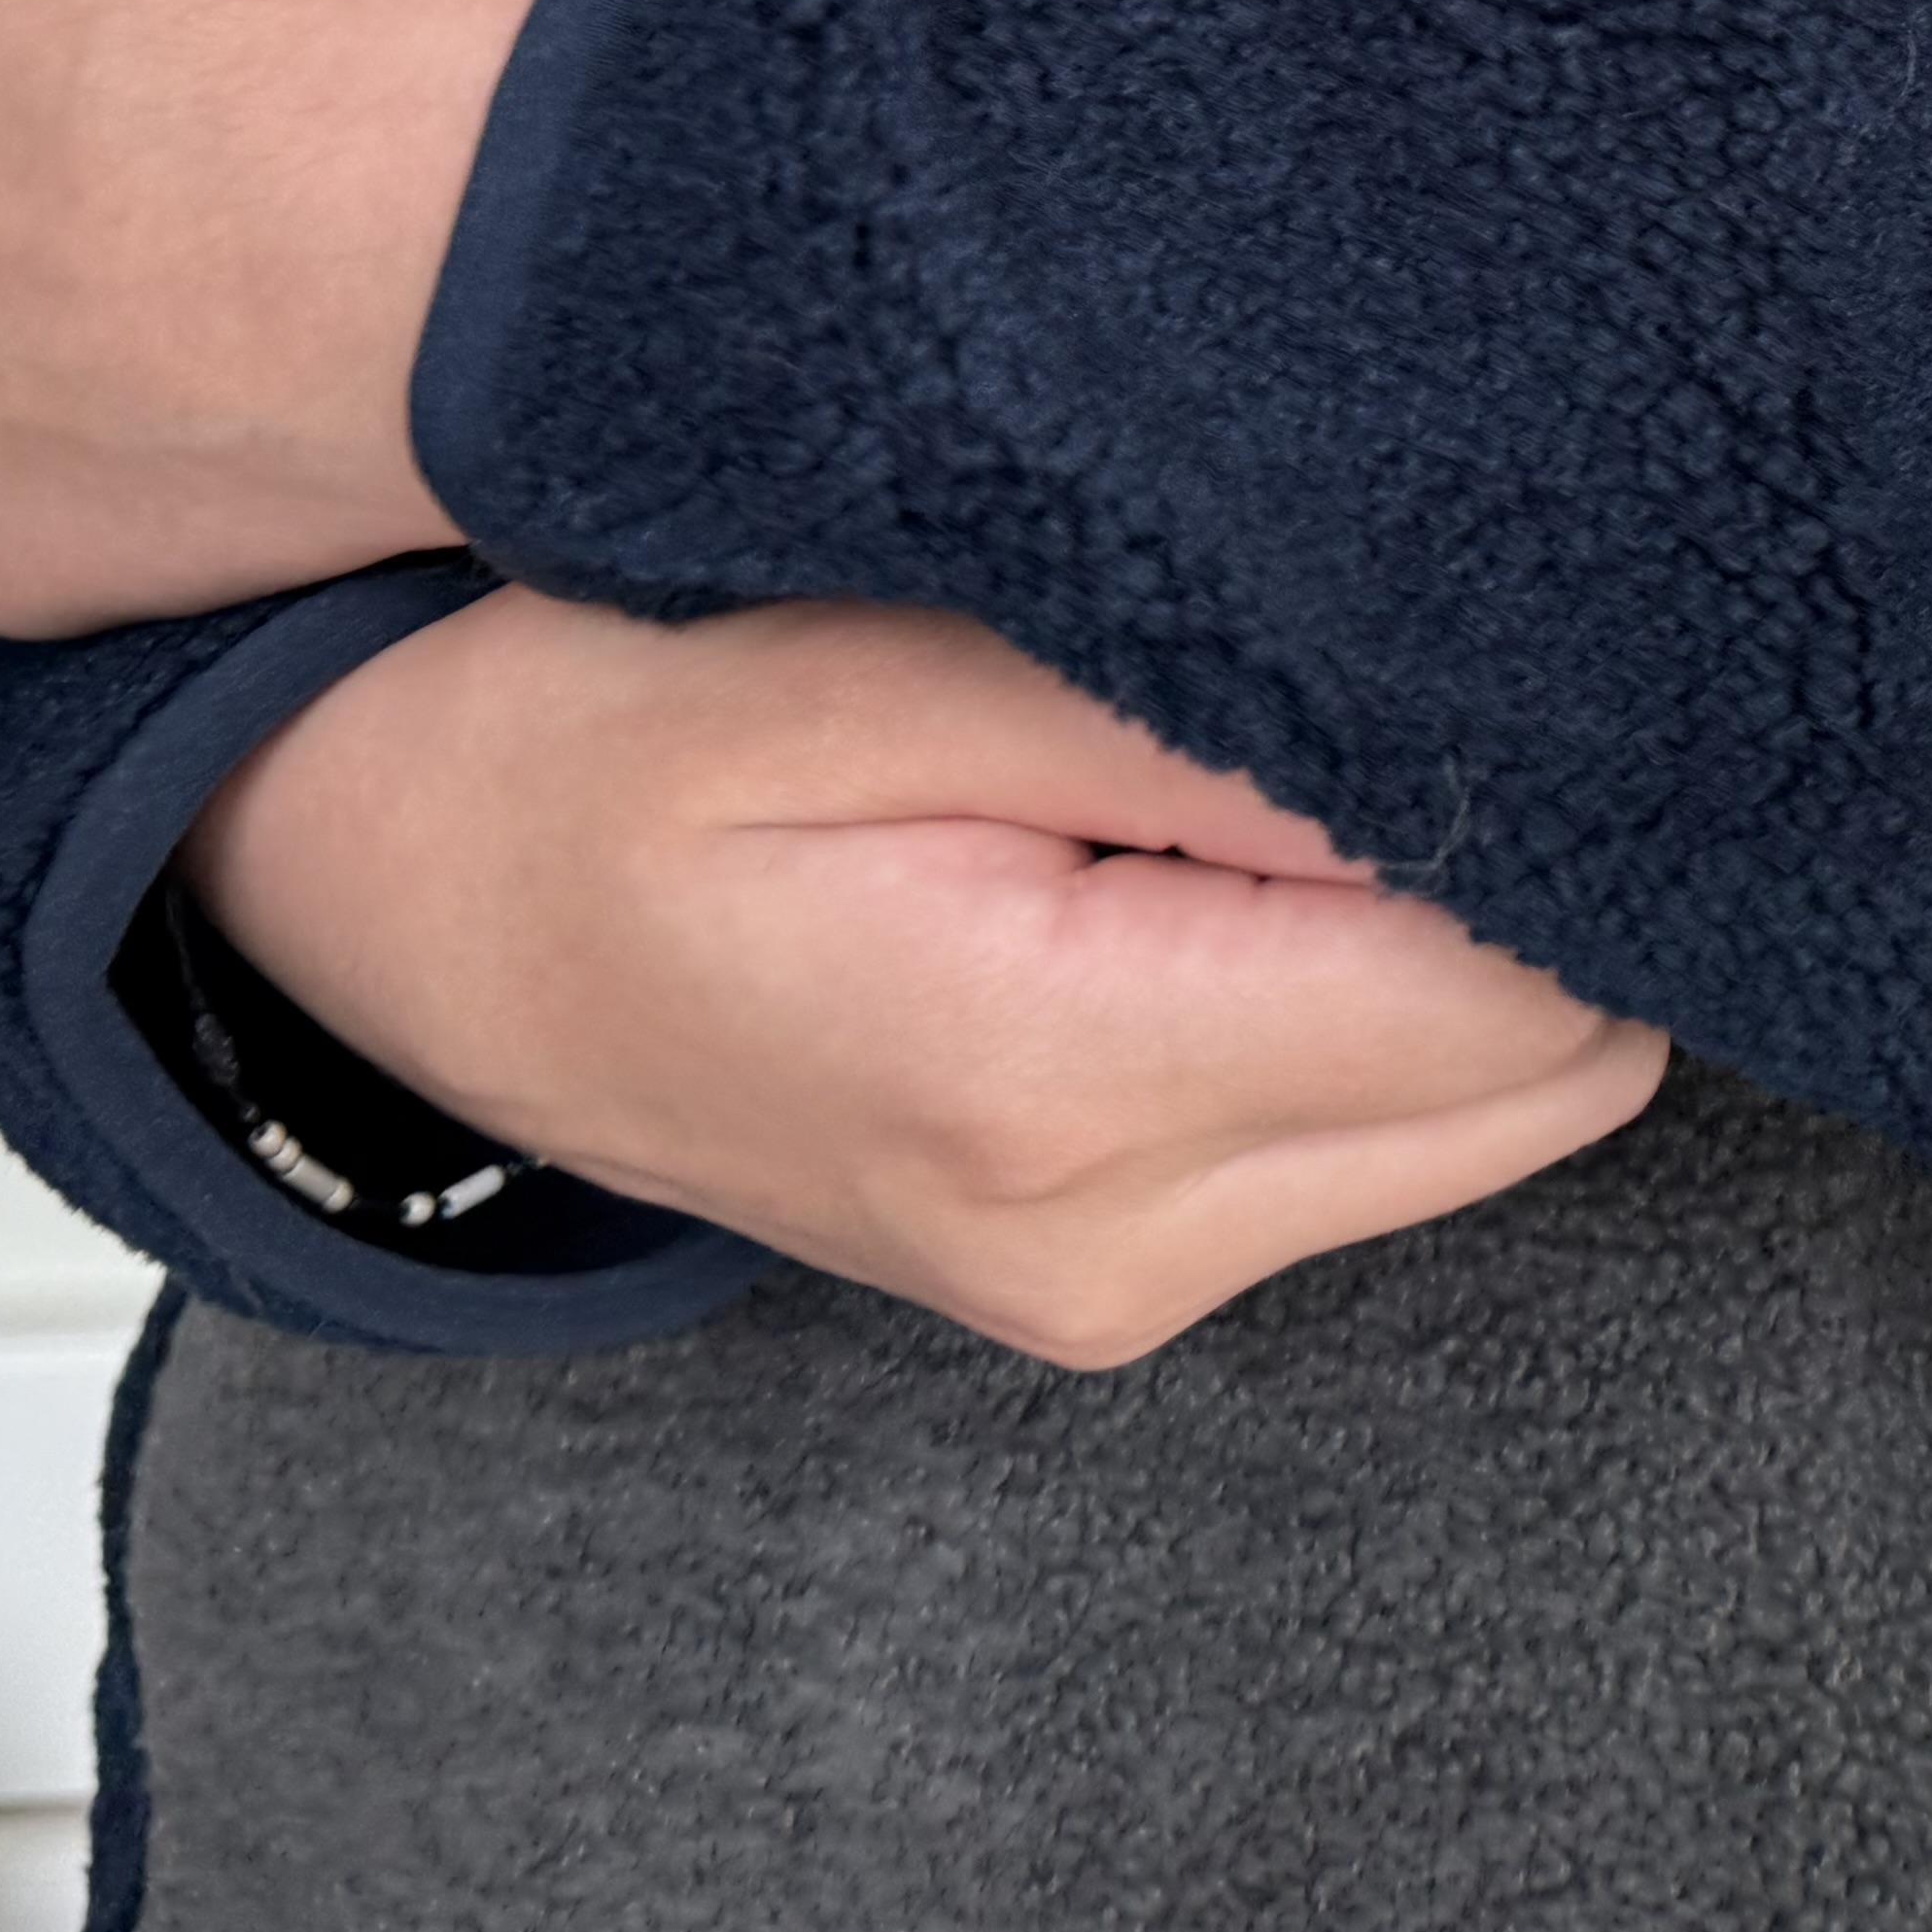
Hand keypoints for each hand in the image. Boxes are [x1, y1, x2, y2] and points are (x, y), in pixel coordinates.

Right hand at [193, 588, 1670, 1362]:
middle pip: (1550, 1062)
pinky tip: (1197, 856)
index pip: (1521, 984)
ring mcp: (1117, 1287)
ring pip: (1493, 1102)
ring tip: (1226, 762)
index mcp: (1050, 1090)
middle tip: (1330, 684)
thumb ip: (1198, 721)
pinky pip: (1377, 1125)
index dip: (1541, 792)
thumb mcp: (865, 660)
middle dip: (1515, 866)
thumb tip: (1499, 738)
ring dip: (1436, 922)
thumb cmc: (581, 734)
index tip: (1458, 644)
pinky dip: (1356, 985)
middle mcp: (1113, 1247)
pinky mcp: (1119, 1269)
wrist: (381, 888)